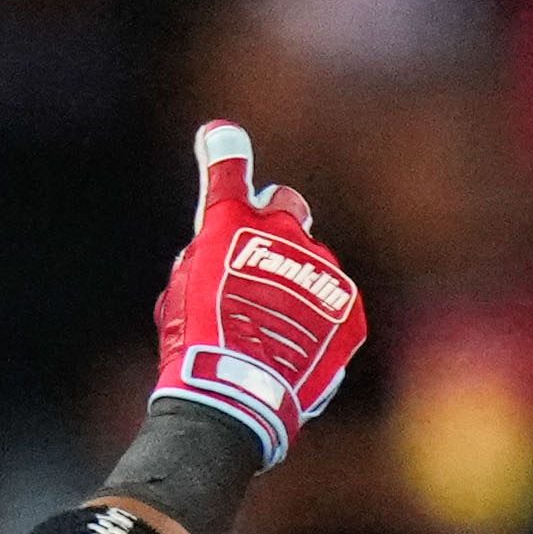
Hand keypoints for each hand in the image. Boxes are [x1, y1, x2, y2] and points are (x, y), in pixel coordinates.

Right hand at [151, 121, 369, 458]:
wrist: (237, 394)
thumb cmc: (197, 342)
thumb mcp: (184, 285)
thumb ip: (206, 241)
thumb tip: (217, 190)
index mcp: (234, 224)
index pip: (230, 171)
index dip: (222, 152)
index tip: (218, 138)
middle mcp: (284, 234)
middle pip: (286, 205)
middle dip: (272, 225)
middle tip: (250, 263)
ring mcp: (321, 270)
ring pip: (309, 260)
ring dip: (292, 279)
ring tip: (268, 325)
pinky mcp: (348, 307)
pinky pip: (330, 302)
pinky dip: (314, 319)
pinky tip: (290, 346)